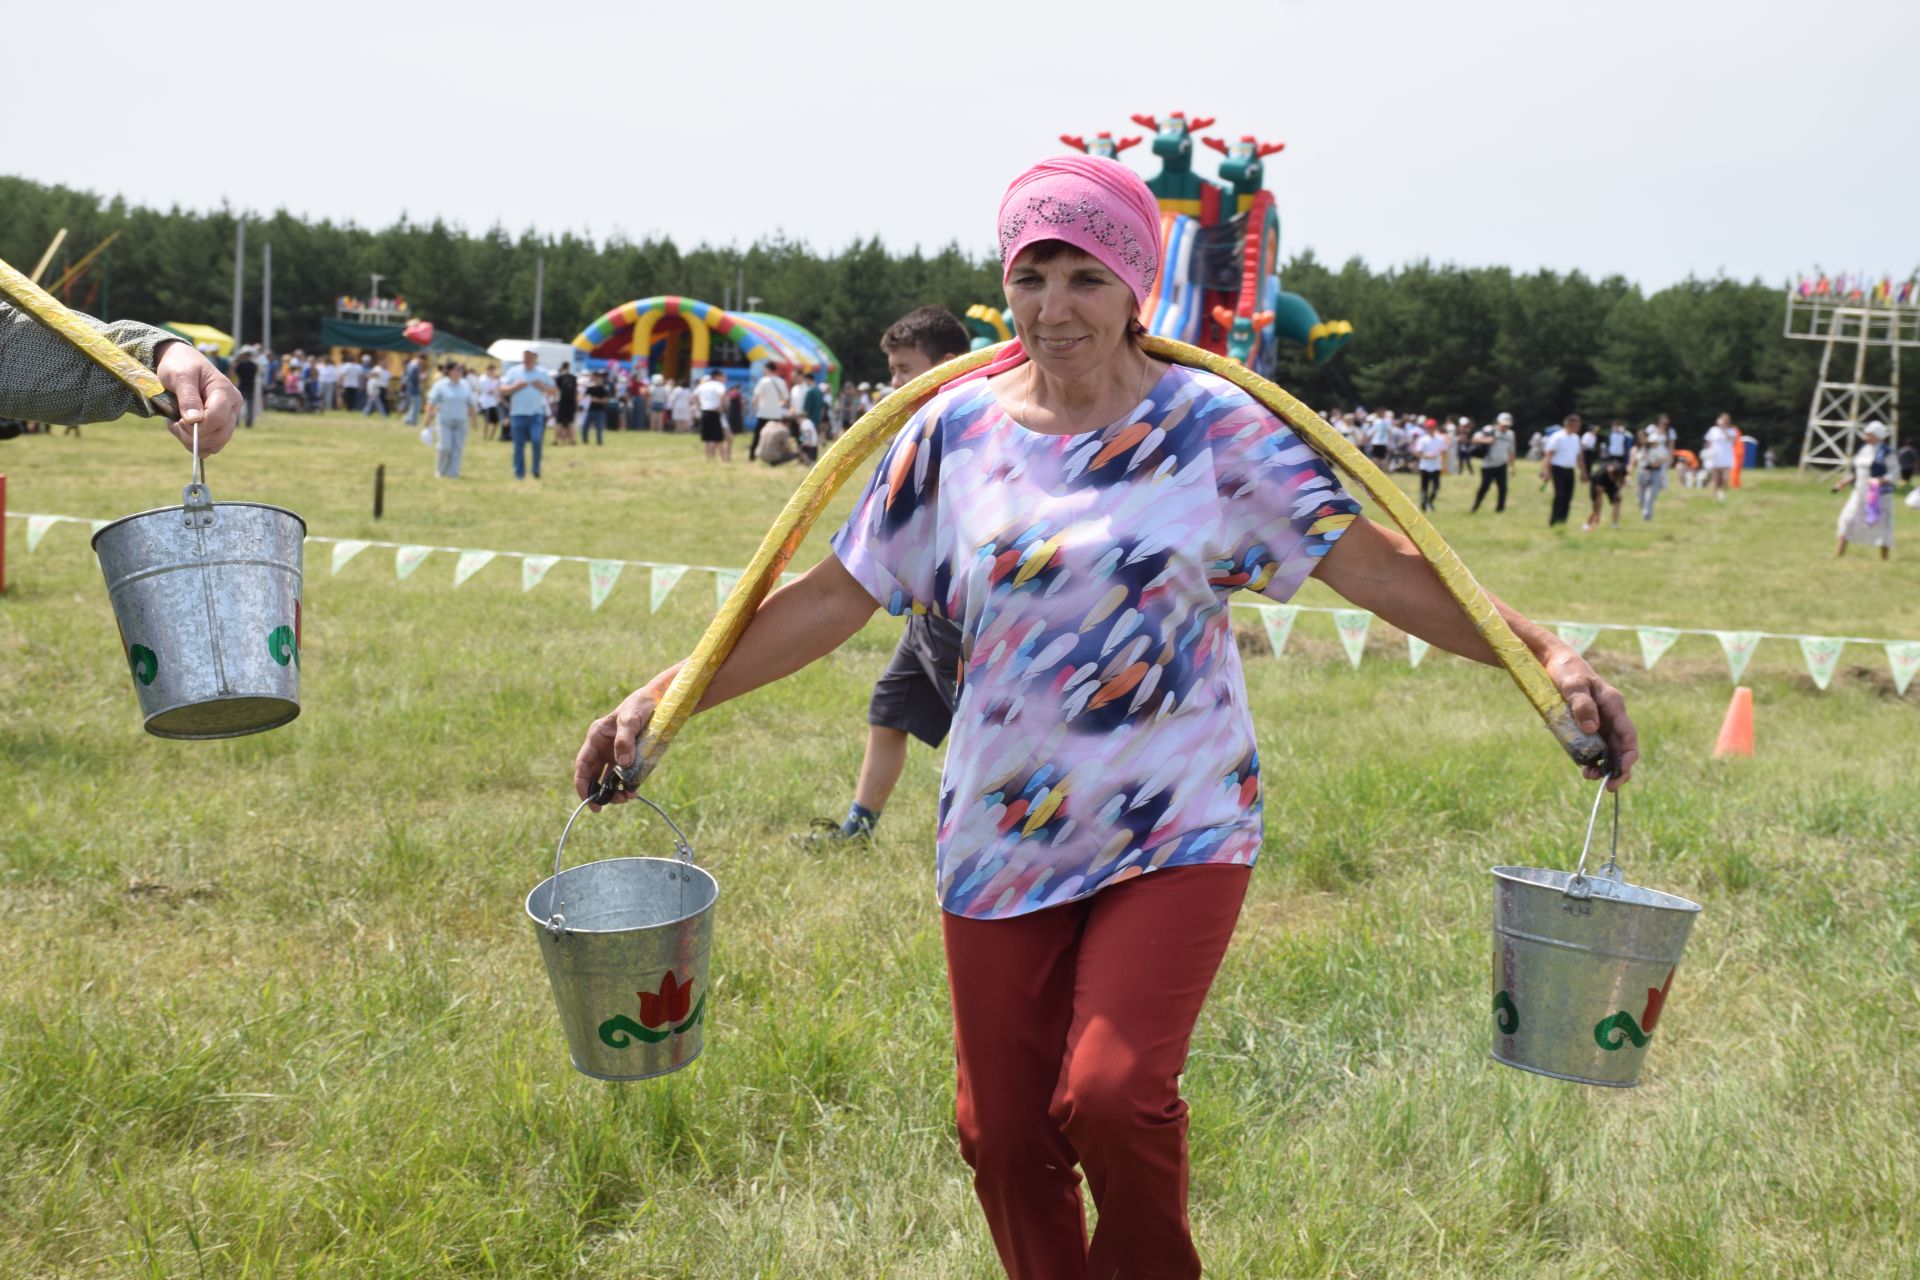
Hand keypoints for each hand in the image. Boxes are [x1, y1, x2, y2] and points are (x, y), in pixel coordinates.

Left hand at [155, 341, 241, 454]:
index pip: (217, 417)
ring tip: (177, 426)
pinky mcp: (219, 426)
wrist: (182, 362)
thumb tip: (194, 421)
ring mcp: (227, 418)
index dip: (198, 426)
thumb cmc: (181, 365)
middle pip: (221, 434)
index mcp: (226, 391)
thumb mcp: (180, 376)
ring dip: (194, 442)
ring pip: (217, 443)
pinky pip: (211, 445)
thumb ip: (188, 397)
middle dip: (196, 437)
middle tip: (175, 425)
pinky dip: (195, 444)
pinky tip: (183, 431)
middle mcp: (232, 406)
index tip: (178, 421)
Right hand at [574, 666, 678, 808]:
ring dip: (615, 791)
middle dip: (600, 792)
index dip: (582, 784)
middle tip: (613, 803)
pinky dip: (626, 785)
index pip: (583, 765)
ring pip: (609, 779)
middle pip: (595, 776)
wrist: (659, 700)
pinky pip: (623, 776)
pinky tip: (634, 790)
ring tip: (628, 797)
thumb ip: (625, 740)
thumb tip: (622, 765)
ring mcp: (615, 753)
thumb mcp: (631, 719)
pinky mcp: (628, 757)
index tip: (589, 800)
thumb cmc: (641, 705)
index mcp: (596, 737)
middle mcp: (602, 747)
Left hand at [1542, 644, 1637, 788]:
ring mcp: (1599, 722)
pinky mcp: (1586, 725)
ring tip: (1589, 776)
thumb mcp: (1573, 685)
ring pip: (1608, 750)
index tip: (1622, 770)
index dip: (1628, 755)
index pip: (1628, 734)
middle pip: (1621, 747)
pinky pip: (1592, 746)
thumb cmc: (1567, 671)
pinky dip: (1590, 758)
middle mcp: (1610, 716)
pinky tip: (1583, 767)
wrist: (1554, 663)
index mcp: (1613, 705)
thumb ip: (1581, 704)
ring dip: (1603, 766)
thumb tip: (1591, 728)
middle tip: (1609, 787)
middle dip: (1618, 768)